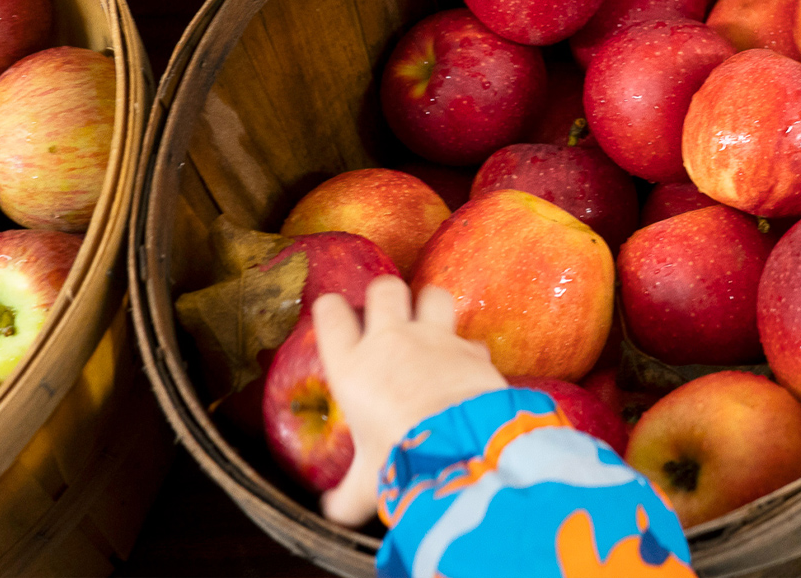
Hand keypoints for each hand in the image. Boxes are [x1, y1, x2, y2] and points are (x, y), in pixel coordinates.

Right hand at [312, 277, 504, 526]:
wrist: (457, 444)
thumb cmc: (399, 459)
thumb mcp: (366, 483)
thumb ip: (346, 495)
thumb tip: (333, 512)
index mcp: (352, 367)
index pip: (330, 316)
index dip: (330, 308)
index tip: (333, 311)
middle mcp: (391, 342)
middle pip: (384, 289)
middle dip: (386, 295)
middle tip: (389, 312)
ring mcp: (434, 339)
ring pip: (432, 294)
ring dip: (431, 304)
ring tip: (431, 320)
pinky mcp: (470, 347)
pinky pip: (470, 337)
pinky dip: (469, 349)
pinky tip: (468, 365)